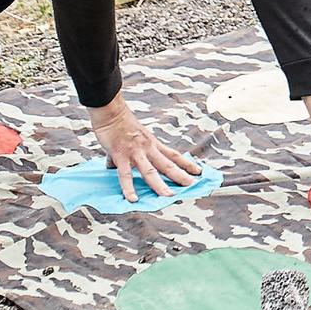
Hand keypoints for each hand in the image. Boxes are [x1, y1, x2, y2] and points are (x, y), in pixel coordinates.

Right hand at [87, 95, 202, 202]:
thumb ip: (126, 154)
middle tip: (193, 185)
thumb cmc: (119, 124)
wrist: (111, 111)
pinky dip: (129, 188)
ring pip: (151, 171)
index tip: (199, 171)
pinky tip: (133, 199)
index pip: (174, 155)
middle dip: (181, 176)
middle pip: (168, 164)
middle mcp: (148, 148)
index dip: (187, 163)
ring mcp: (136, 152)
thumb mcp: (132, 138)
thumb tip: (112, 167)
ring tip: (170, 196)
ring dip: (160, 185)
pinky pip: (125, 174)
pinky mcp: (121, 155)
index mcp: (153, 144)